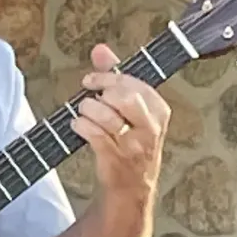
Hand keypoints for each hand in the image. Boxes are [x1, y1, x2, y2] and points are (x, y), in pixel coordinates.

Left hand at [72, 43, 170, 201]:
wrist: (132, 187)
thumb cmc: (132, 142)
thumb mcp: (132, 109)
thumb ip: (116, 76)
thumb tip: (100, 49)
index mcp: (159, 110)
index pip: (134, 83)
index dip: (108, 77)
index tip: (92, 80)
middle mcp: (150, 127)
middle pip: (123, 96)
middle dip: (101, 91)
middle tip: (89, 95)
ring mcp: (133, 145)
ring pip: (106, 115)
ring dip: (88, 109)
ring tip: (84, 111)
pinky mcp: (115, 158)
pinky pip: (94, 134)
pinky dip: (81, 126)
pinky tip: (78, 125)